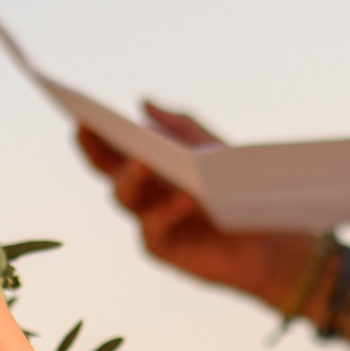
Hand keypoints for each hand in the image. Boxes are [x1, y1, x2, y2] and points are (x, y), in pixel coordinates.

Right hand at [75, 108, 309, 302]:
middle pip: (108, 171)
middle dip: (95, 149)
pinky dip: (168, 209)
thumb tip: (143, 102)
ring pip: (125, 197)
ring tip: (143, 159)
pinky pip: (155, 226)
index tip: (81, 114)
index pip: (113, 149)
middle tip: (88, 129)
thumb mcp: (213, 149)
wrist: (268, 237)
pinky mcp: (163, 248)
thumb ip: (182, 127)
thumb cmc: (237, 190)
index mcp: (150, 167)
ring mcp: (149, 220)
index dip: (94, 133)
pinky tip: (186, 196)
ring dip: (132, 176)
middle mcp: (143, 194)